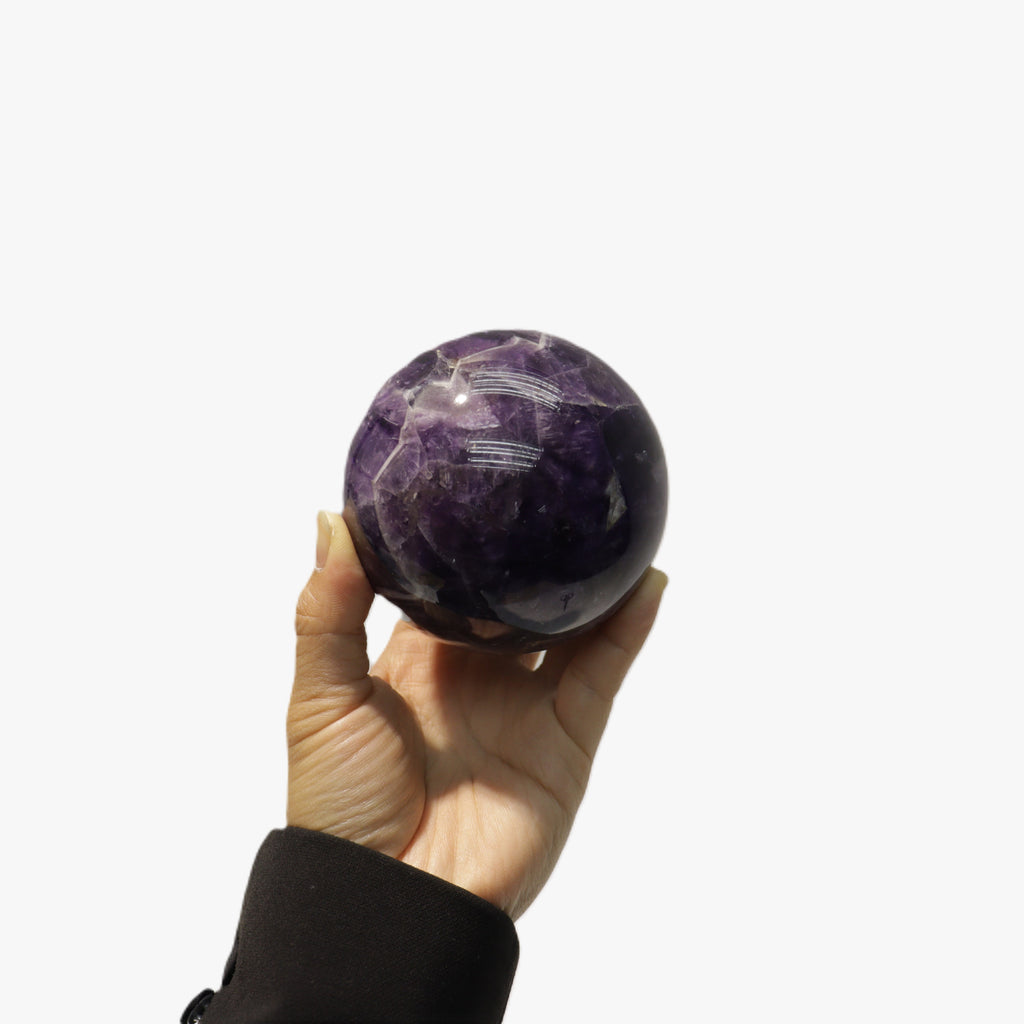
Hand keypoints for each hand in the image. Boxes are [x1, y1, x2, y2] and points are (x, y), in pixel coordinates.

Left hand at [286, 511, 666, 919]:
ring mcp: (526, 706)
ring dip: (594, 579)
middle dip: (536, 551)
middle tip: (556, 486)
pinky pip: (604, 671)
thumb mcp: (321, 697)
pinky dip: (629, 626)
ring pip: (571, 626)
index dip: (463, 537)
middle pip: (517, 598)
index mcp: (416, 660)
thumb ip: (327, 611)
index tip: (480, 480)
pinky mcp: (566, 738)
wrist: (392, 901)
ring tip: (612, 519)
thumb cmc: (341, 804)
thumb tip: (331, 520)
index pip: (446, 581)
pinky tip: (646, 579)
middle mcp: (477, 676)